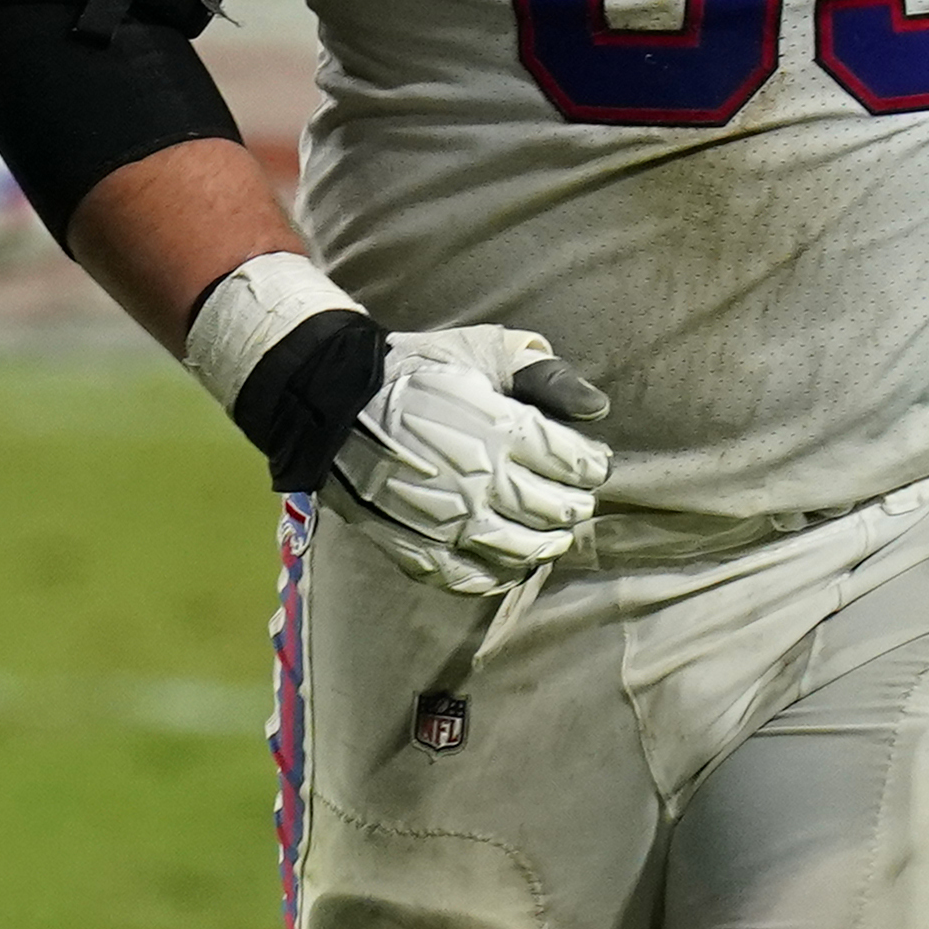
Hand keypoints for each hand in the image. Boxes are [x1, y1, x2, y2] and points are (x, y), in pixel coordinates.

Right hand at [318, 325, 612, 598]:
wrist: (332, 399)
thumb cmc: (413, 368)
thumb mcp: (481, 351)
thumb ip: (545, 376)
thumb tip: (597, 408)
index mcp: (504, 432)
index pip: (575, 464)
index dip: (591, 465)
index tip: (589, 462)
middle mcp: (483, 484)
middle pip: (556, 512)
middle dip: (574, 505)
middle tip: (573, 498)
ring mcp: (450, 522)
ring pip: (522, 551)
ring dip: (545, 544)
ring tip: (547, 533)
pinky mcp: (418, 546)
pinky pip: (472, 577)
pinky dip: (499, 575)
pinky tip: (506, 562)